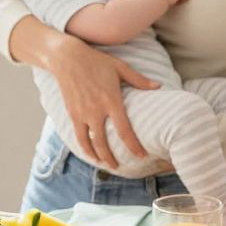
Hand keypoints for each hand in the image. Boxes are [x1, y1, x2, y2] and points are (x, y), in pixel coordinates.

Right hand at [46, 37, 158, 168]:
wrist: (67, 58)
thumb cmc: (96, 61)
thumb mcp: (120, 67)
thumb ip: (139, 80)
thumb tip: (158, 87)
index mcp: (111, 100)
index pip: (124, 130)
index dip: (134, 146)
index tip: (141, 155)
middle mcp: (96, 110)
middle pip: (104, 143)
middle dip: (112, 159)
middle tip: (120, 167)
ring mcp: (82, 113)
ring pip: (90, 143)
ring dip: (98, 157)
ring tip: (105, 164)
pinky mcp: (72, 113)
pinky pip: (78, 136)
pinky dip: (84, 147)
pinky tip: (90, 153)